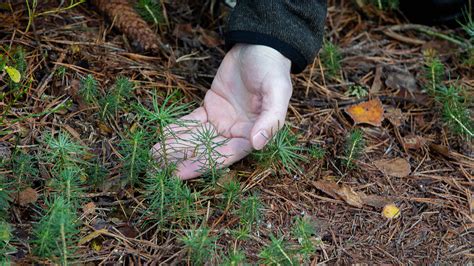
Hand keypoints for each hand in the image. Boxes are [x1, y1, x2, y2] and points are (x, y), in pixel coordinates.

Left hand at [152, 44, 292, 178]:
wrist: (260, 46)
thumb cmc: (272, 69)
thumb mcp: (278, 91)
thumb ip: (271, 119)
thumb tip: (257, 144)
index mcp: (253, 134)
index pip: (225, 155)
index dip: (202, 164)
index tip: (180, 173)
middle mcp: (236, 133)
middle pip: (206, 150)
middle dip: (182, 157)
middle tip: (157, 165)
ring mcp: (223, 121)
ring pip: (197, 137)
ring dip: (176, 145)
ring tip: (153, 153)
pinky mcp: (211, 108)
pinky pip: (193, 122)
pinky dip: (178, 128)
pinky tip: (163, 134)